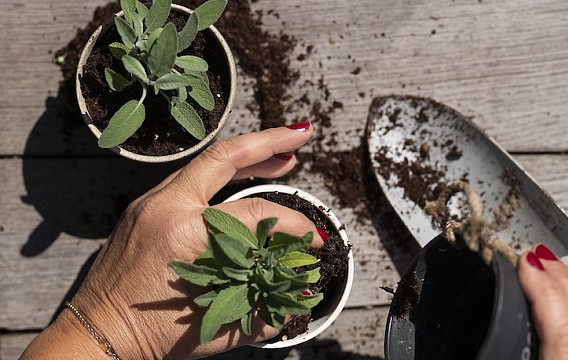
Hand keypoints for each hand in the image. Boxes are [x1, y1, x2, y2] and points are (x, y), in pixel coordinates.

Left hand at [21, 122, 326, 359]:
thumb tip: (299, 295)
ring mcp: (151, 203)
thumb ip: (263, 310)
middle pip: (225, 158)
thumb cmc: (149, 337)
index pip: (253, 213)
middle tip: (302, 135)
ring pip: (208, 164)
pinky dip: (223, 175)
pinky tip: (243, 178)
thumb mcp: (215, 326)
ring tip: (283, 157)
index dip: (292, 223)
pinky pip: (191, 179)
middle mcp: (165, 207)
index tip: (314, 239)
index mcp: (183, 233)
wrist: (95, 336)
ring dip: (249, 157)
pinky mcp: (146, 208)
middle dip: (269, 142)